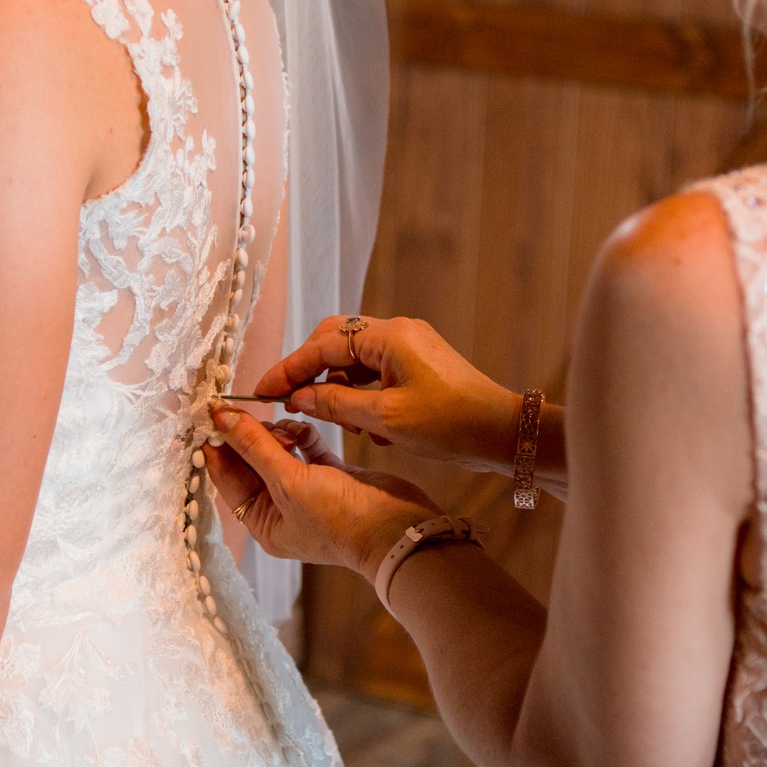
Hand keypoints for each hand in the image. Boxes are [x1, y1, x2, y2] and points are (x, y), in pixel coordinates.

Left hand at [205, 411, 438, 579]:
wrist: (398, 529)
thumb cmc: (341, 519)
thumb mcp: (289, 482)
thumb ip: (255, 447)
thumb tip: (222, 419)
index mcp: (263, 523)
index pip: (228, 479)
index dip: (218, 446)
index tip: (210, 414)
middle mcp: (282, 509)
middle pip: (252, 462)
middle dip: (250, 437)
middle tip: (246, 411)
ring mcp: (308, 491)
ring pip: (280, 452)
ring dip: (278, 434)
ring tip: (285, 427)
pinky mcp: (332, 475)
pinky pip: (308, 448)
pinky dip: (304, 435)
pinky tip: (304, 426)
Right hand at [253, 315, 523, 470]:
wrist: (503, 433)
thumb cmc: (451, 425)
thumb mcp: (385, 420)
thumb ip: (336, 404)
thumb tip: (299, 396)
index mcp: (388, 337)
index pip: (323, 345)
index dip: (289, 369)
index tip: (263, 391)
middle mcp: (397, 332)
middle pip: (335, 342)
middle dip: (311, 372)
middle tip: (290, 401)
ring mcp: (409, 346)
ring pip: (354, 360)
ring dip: (339, 389)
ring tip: (340, 424)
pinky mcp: (418, 364)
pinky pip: (375, 373)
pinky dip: (362, 396)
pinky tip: (367, 429)